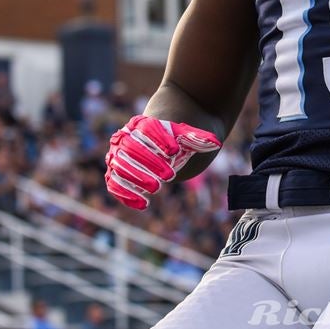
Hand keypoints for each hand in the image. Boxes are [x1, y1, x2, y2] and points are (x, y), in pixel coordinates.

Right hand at [104, 115, 220, 209]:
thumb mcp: (185, 136)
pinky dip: (125, 194)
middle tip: (170, 175)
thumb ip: (197, 138)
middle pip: (130, 147)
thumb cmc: (171, 139)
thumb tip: (215, 142)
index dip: (158, 138)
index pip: (147, 128)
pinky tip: (143, 204)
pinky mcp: (115, 174)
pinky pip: (114, 184)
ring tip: (156, 188)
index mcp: (142, 124)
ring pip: (120, 165)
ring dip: (136, 178)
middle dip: (149, 161)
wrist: (154, 142)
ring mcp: (117, 156)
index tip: (174, 150)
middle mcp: (125, 137)